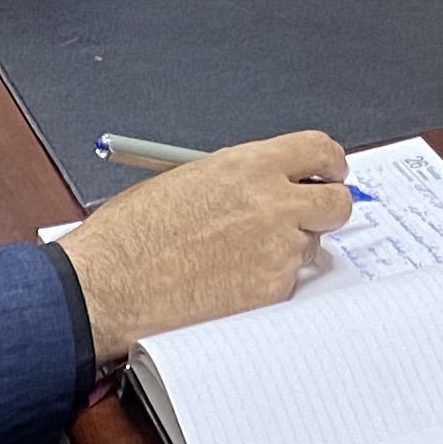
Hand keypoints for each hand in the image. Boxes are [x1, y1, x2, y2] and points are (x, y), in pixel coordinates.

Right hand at [59, 131, 352, 358]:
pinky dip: (268, 283)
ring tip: (239, 258)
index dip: (329, 162)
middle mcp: (271, 204)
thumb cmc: (129, 236)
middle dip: (326, 207)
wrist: (105, 289)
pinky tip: (229, 284)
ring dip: (290, 248)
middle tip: (311, 216)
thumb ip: (237, 178)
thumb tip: (266, 184)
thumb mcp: (186, 180)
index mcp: (247, 166)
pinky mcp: (269, 294)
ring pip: (310, 246)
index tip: (329, 171)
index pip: (319, 150)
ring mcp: (275, 252)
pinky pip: (288, 283)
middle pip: (337, 201)